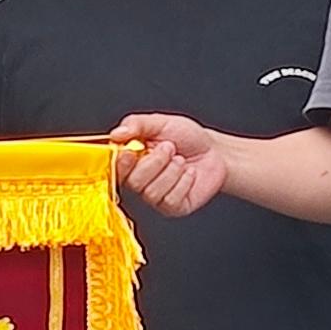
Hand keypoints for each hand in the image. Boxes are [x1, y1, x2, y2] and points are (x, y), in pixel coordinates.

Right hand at [109, 113, 227, 217]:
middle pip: (134, 181)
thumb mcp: (161, 122)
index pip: (115, 168)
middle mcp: (140, 180)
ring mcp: (156, 196)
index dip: (122, 162)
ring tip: (181, 160)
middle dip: (156, 162)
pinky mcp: (172, 207)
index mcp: (132, 160)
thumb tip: (115, 134)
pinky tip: (189, 173)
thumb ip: (136, 124)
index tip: (131, 152)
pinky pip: (171, 200)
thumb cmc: (187, 138)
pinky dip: (184, 182)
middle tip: (170, 148)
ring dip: (172, 171)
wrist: (215, 152)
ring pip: (152, 192)